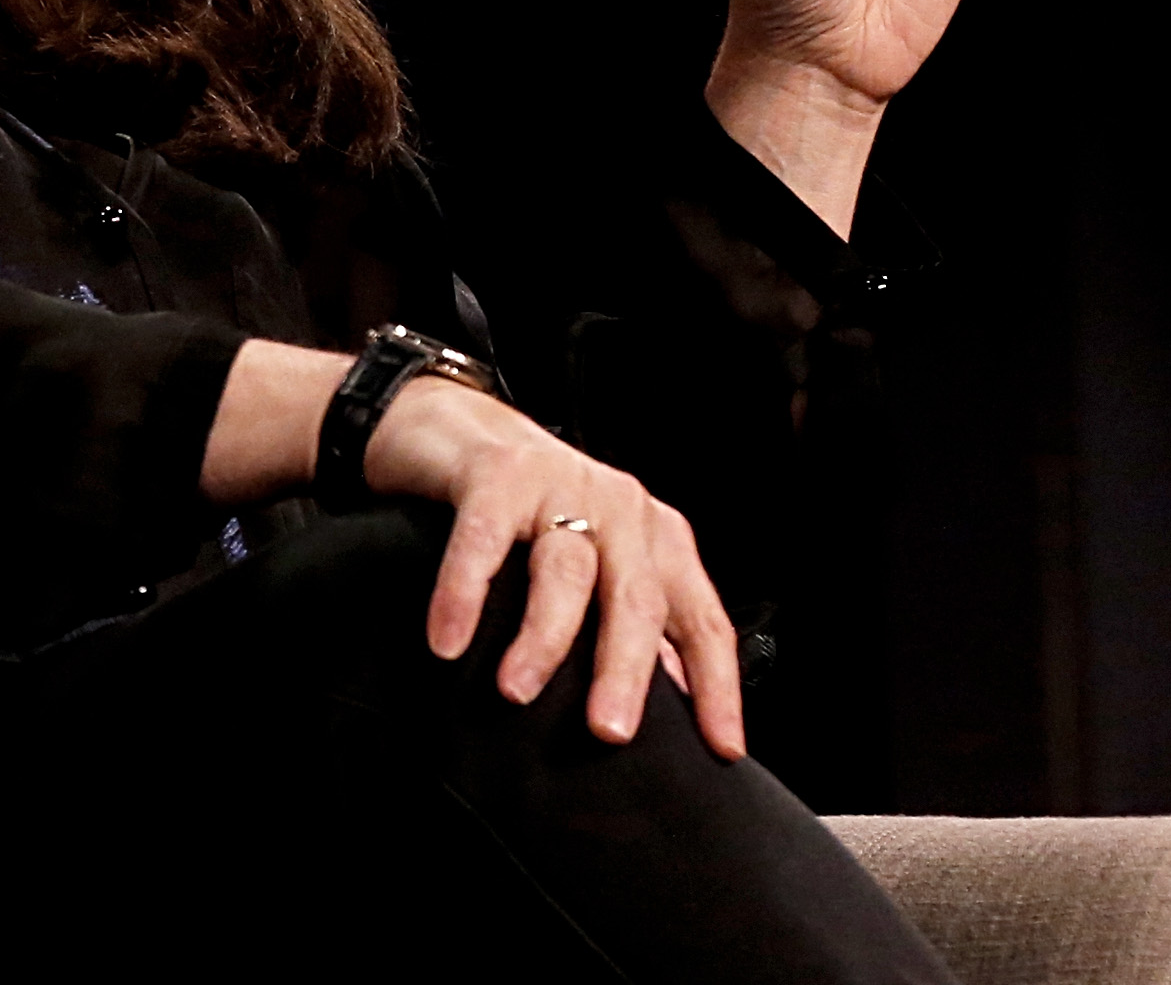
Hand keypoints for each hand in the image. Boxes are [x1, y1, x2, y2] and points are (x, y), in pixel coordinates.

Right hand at [366, 378, 743, 756]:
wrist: (455, 421)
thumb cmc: (530, 506)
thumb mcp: (594, 561)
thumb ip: (627, 624)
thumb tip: (670, 706)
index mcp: (655, 538)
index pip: (701, 619)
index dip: (716, 685)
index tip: (720, 748)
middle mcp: (618, 509)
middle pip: (637, 599)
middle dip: (626, 670)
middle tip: (609, 730)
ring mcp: (560, 485)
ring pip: (565, 572)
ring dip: (543, 639)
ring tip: (517, 691)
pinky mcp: (497, 473)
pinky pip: (484, 541)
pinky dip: (464, 593)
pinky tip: (450, 639)